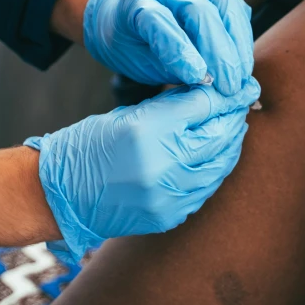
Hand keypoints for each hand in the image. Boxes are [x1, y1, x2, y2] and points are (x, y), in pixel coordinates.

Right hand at [25, 77, 260, 262]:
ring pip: (219, 166)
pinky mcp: (169, 216)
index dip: (228, 95)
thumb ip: (172, 105)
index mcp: (149, 130)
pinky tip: (213, 159)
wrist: (61, 194)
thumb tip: (210, 92)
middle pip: (220, 136)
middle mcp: (163, 165)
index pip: (206, 106)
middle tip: (242, 106)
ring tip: (232, 130)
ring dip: (230, 146)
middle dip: (234, 119)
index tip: (243, 88)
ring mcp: (168, 196)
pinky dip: (214, 172)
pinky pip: (205, 190)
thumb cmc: (90, 146)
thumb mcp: (129, 113)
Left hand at [83, 0, 254, 95]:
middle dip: (219, 52)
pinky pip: (234, 6)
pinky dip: (242, 35)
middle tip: (229, 87)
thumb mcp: (137, 62)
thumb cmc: (129, 45)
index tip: (199, 78)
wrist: (120, 12)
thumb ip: (169, 68)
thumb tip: (208, 82)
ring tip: (241, 77)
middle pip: (199, 11)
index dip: (181, 50)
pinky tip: (242, 62)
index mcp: (135, 3)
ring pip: (224, 2)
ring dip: (238, 43)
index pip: (160, 22)